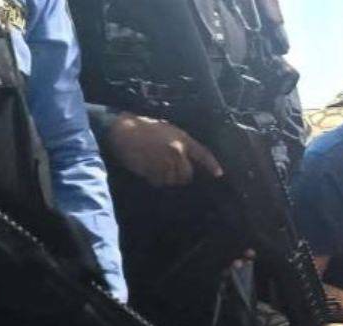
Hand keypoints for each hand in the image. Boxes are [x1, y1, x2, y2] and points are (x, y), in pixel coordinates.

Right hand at [107, 113, 223, 186]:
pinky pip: (158, 181)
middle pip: (186, 175)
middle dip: (180, 176)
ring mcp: (164, 163)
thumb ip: (180, 144)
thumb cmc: (144, 127)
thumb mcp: (168, 130)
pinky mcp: (152, 170)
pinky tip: (148, 169)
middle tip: (169, 169)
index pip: (202, 154)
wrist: (123, 129)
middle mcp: (176, 152)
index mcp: (182, 140)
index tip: (219, 173)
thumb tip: (187, 159)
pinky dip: (155, 179)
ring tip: (156, 166)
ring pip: (172, 180)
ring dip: (166, 178)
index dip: (212, 165)